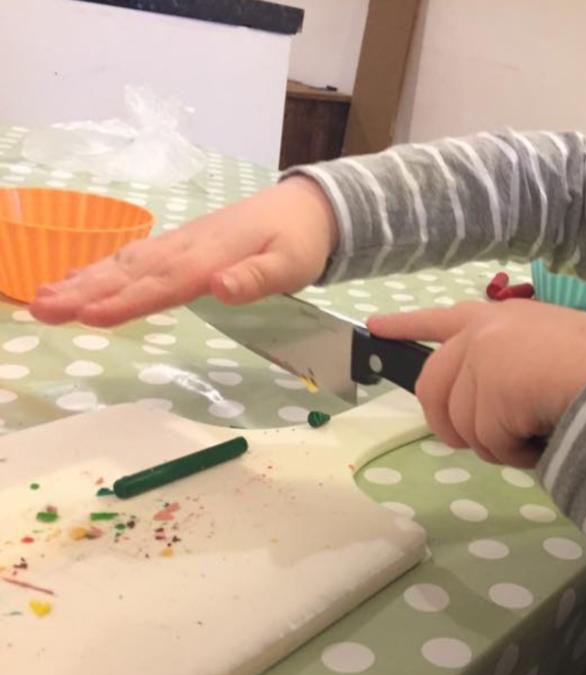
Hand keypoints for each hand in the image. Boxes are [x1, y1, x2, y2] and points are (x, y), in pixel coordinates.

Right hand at [29, 176, 337, 326]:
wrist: (304, 207)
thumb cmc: (298, 241)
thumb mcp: (292, 263)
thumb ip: (257, 278)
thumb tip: (220, 286)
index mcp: (211, 257)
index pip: (164, 284)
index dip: (128, 301)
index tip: (91, 316)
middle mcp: (186, 249)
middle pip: (130, 274)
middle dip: (84, 293)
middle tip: (40, 311)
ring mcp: (178, 245)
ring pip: (123, 264)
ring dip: (82, 282)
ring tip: (40, 301)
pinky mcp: (178, 246)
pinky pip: (132, 259)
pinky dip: (100, 270)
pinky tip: (73, 282)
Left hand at [367, 301, 585, 467]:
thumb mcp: (554, 352)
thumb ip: (513, 366)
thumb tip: (497, 405)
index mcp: (500, 318)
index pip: (440, 318)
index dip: (406, 326)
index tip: (375, 328)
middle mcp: (482, 332)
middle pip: (433, 390)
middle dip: (454, 426)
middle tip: (497, 440)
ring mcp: (481, 360)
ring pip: (462, 426)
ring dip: (500, 443)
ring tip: (542, 429)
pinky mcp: (487, 392)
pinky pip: (488, 443)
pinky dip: (517, 453)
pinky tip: (546, 436)